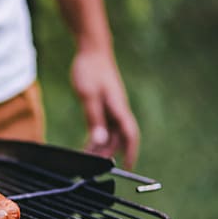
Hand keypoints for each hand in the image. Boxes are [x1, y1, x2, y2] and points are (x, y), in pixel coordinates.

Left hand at [70, 47, 138, 168]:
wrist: (92, 51)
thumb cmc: (90, 70)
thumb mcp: (88, 95)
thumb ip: (94, 119)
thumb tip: (100, 140)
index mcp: (118, 108)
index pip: (130, 135)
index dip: (130, 152)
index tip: (127, 167)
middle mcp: (119, 110)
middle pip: (118, 138)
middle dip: (108, 154)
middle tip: (92, 166)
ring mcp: (113, 108)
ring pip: (111, 133)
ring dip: (101, 146)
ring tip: (87, 158)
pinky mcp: (106, 105)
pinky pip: (104, 126)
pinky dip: (97, 136)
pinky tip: (88, 144)